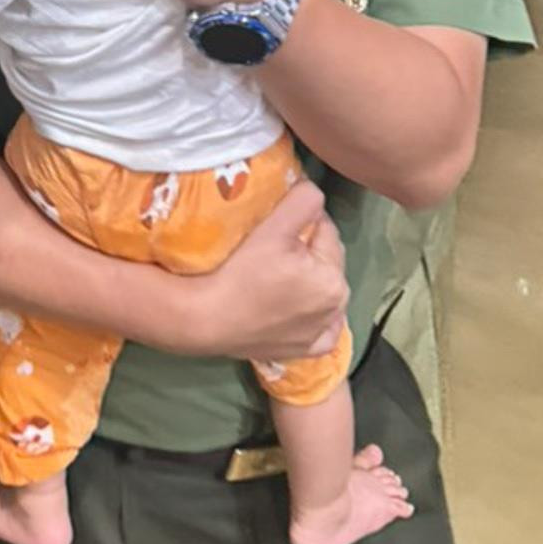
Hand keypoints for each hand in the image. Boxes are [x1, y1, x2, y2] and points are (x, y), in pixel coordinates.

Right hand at [176, 182, 348, 360]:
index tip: (276, 223)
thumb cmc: (239, 270)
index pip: (326, 231)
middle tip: (274, 249)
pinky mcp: (306, 352)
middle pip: (327, 263)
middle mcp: (336, 308)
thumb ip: (303, 201)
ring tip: (278, 275)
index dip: (303, 222)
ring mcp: (321, 333)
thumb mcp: (273, 227)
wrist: (206, 318)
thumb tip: (314, 190)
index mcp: (333, 277)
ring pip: (324, 293)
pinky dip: (313, 319)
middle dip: (310, 252)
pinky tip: (294, 310)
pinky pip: (321, 330)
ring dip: (311, 281)